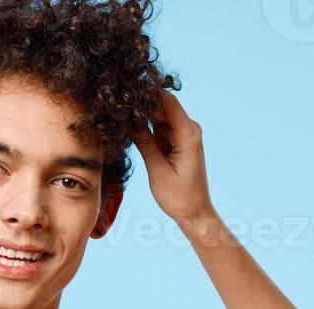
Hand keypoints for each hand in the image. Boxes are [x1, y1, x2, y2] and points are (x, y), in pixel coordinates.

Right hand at [133, 90, 213, 226]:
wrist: (194, 212)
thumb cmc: (179, 196)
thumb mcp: (157, 169)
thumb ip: (143, 142)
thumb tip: (128, 119)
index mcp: (188, 134)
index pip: (167, 101)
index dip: (147, 94)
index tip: (127, 92)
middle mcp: (190, 130)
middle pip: (163, 106)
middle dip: (142, 105)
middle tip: (119, 108)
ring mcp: (185, 134)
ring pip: (160, 116)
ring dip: (143, 116)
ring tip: (122, 119)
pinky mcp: (179, 141)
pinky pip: (161, 127)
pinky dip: (147, 128)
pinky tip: (131, 130)